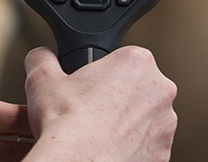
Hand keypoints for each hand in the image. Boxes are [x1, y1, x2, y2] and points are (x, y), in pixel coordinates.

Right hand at [22, 46, 177, 161]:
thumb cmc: (68, 124)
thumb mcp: (42, 78)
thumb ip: (43, 58)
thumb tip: (41, 56)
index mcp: (136, 62)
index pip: (121, 59)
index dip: (101, 74)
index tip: (89, 87)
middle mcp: (160, 90)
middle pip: (137, 88)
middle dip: (117, 97)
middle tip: (92, 110)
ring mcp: (165, 124)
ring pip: (144, 118)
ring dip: (126, 123)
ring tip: (99, 133)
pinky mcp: (163, 153)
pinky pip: (147, 145)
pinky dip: (131, 147)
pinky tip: (109, 149)